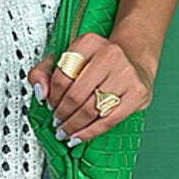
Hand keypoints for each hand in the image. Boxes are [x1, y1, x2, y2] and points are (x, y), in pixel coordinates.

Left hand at [26, 33, 153, 144]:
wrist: (134, 61)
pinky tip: (80, 136)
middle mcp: (110, 54)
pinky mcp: (138, 93)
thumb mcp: (67, 58)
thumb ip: (44, 71)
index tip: (50, 105)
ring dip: (73, 125)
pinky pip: (109, 120)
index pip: (62, 76)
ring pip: (91, 109)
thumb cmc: (98, 62)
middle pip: (75, 95)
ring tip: (65, 130)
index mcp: (89, 42)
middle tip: (57, 121)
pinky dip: (90, 132)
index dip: (52, 96)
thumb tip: (40, 92)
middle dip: (62, 114)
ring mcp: (126, 74)